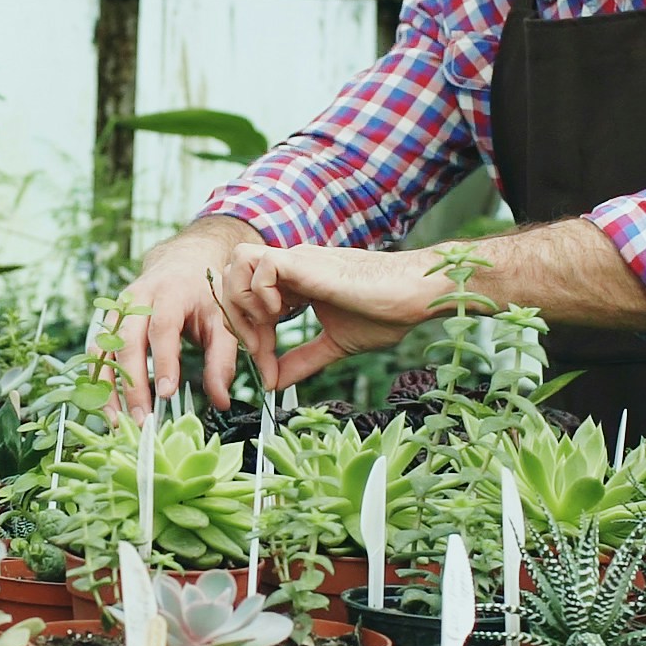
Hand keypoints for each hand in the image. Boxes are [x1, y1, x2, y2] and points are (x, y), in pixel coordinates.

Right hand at [115, 219, 279, 413]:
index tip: (167, 394)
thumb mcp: (222, 321)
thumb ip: (222, 360)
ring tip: (116, 419)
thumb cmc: (203, 293)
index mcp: (170, 292)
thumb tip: (220, 401)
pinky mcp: (108, 322)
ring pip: (104, 348)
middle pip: (127, 340)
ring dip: (107, 386)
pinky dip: (98, 379)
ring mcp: (117, 309)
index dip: (163, 360)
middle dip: (131, 382)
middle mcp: (137, 298)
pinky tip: (106, 404)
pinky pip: (97, 352)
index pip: (163, 327)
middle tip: (141, 417)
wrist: (182, 261)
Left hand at [236, 245, 450, 391]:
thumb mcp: (334, 345)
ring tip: (267, 326)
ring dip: (243, 299)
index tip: (267, 368)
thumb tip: (275, 384)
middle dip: (236, 318)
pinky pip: (260, 264)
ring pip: (238, 261)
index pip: (248, 301)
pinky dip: (261, 293)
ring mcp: (297, 260)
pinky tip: (282, 313)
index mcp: (296, 283)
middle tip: (259, 350)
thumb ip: (302, 360)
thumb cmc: (384, 313)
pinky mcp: (305, 261)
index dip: (249, 337)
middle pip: (232, 276)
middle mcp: (291, 267)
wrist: (412, 296)